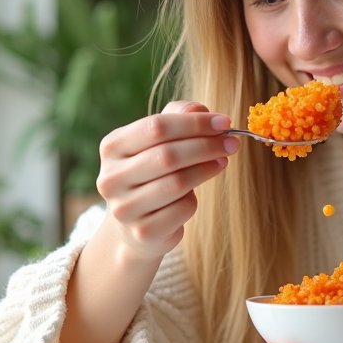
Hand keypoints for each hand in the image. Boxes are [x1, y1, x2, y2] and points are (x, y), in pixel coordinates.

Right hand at [95, 101, 238, 258]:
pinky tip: (193, 195)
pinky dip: (194, 200)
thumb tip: (200, 111)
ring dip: (207, 169)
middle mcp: (111, 178)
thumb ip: (178, 116)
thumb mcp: (159, 139)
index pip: (156, 126)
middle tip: (232, 143)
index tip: (224, 122)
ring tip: (222, 162)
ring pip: (177, 183)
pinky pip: (182, 209)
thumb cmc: (153, 171)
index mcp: (112, 147)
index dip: (195, 123)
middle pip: (167, 155)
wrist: (136, 224)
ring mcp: (124, 208)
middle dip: (206, 146)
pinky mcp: (143, 231)